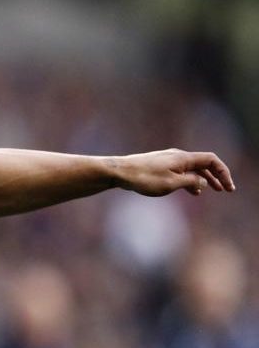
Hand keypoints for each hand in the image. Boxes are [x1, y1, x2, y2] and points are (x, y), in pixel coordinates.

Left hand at [115, 149, 234, 196]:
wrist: (120, 172)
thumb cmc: (144, 178)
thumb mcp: (171, 184)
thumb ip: (190, 182)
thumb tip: (203, 182)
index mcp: (183, 158)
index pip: (211, 160)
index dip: (223, 172)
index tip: (228, 187)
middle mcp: (177, 155)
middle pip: (203, 164)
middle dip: (216, 176)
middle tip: (225, 190)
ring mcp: (167, 159)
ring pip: (191, 168)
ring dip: (202, 179)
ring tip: (208, 191)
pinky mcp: (159, 165)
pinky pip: (180, 171)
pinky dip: (188, 179)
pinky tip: (190, 190)